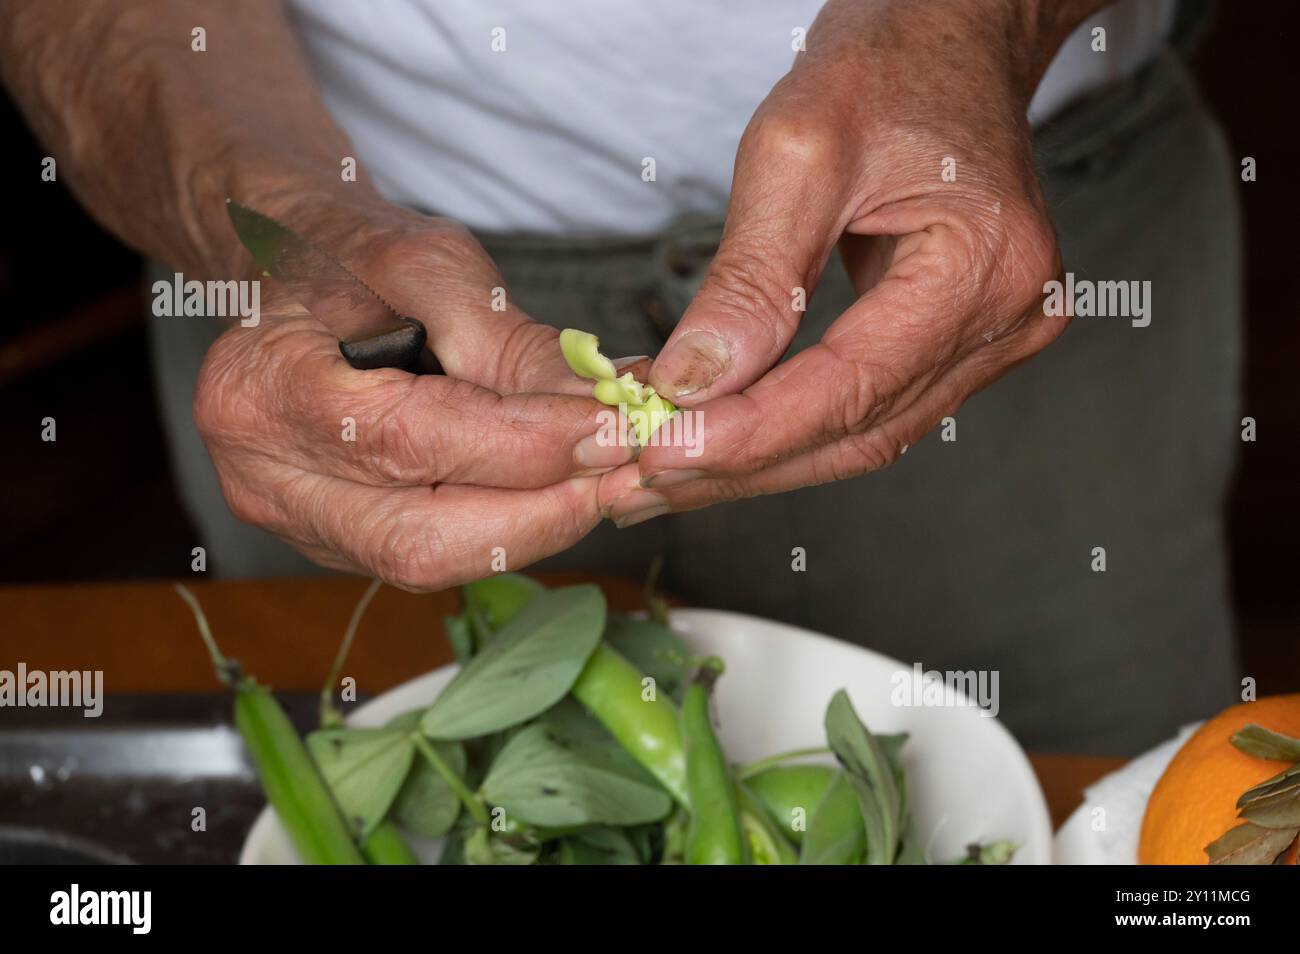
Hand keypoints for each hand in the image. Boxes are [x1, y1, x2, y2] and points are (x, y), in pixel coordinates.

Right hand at [195, 198, 633, 587]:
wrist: (291, 276)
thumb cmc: (354, 259)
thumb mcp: (436, 269)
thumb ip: (514, 349)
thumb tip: (602, 420)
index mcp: (264, 387)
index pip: (409, 442)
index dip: (524, 448)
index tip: (613, 431)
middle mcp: (262, 474)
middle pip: (418, 538)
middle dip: (539, 513)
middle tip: (624, 475)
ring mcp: (293, 520)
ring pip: (430, 562)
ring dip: (531, 527)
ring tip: (600, 479)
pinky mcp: (333, 541)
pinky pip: (428, 554)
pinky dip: (502, 528)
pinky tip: (553, 490)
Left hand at [605, 0, 1077, 524]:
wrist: (951, 36)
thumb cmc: (888, 65)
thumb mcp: (799, 150)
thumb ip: (751, 277)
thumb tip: (694, 385)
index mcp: (986, 266)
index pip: (853, 387)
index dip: (750, 434)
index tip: (657, 453)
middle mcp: (1008, 319)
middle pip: (857, 433)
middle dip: (739, 465)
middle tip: (635, 484)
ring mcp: (994, 338)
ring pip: (860, 436)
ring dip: (756, 463)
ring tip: (658, 477)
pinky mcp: (962, 343)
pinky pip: (868, 409)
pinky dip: (787, 430)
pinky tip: (717, 442)